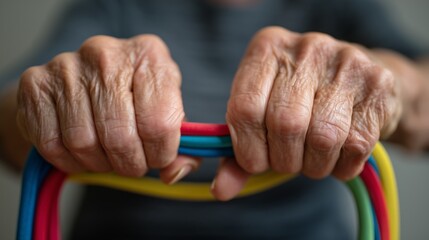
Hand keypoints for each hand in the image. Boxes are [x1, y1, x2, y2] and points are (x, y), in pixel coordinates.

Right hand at [17, 35, 198, 179]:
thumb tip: (173, 172)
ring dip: (100, 164)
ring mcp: (67, 65)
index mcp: (149, 55)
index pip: (160, 122)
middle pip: (121, 136)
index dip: (161, 152)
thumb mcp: (167, 112)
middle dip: (130, 163)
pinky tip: (82, 153)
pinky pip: (52, 144)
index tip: (158, 157)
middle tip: (132, 164)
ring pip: (85, 143)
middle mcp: (107, 53)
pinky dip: (70, 161)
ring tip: (107, 156)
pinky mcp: (35, 83)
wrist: (83, 81)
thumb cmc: (134, 99)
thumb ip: (183, 146)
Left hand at [212, 27, 400, 199]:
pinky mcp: (378, 85)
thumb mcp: (263, 117)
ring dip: (314, 165)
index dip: (247, 147)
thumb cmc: (303, 101)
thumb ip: (239, 153)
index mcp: (267, 49)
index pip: (245, 108)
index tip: (256, 160)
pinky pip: (355, 146)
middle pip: (285, 124)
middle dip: (284, 159)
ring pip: (323, 137)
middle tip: (288, 161)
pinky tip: (338, 156)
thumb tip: (221, 190)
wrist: (360, 82)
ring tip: (313, 159)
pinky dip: (342, 166)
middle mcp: (306, 48)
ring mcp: (346, 62)